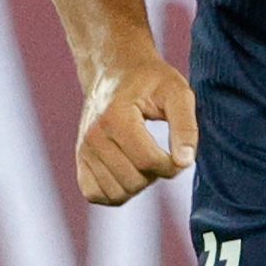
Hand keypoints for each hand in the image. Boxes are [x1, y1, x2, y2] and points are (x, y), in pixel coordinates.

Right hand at [72, 52, 198, 207]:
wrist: (114, 71)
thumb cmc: (151, 81)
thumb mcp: (176, 93)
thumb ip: (186, 127)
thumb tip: (185, 162)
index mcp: (116, 118)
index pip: (148, 162)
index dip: (173, 166)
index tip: (181, 155)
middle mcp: (93, 136)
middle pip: (134, 181)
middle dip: (156, 174)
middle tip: (161, 153)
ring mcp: (83, 150)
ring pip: (117, 194)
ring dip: (138, 185)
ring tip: (145, 161)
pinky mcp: (80, 159)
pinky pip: (96, 195)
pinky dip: (116, 192)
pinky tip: (129, 173)